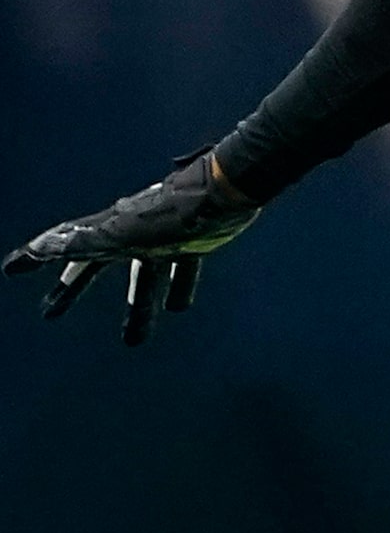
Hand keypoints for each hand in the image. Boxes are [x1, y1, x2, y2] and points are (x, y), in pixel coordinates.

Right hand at [3, 150, 259, 345]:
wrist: (226, 192)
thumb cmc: (172, 212)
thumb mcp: (123, 231)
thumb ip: (84, 241)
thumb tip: (42, 245)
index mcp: (111, 231)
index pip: (65, 245)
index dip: (37, 257)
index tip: (10, 268)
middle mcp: (133, 234)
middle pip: (95, 265)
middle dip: (71, 289)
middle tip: (49, 314)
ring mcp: (163, 238)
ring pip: (142, 278)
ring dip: (136, 308)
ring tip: (133, 340)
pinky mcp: (194, 243)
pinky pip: (181, 272)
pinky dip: (176, 290)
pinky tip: (177, 309)